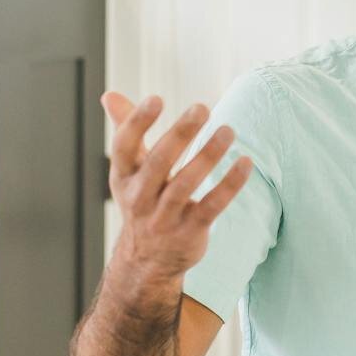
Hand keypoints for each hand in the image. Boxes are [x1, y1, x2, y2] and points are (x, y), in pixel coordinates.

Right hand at [102, 92, 252, 282]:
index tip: (156, 99)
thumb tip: (109, 94)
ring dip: (208, 155)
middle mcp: (139, 197)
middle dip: (180, 134)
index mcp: (123, 177)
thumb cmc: (142, 200)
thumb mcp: (128, 170)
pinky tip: (246, 162)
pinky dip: (230, 184)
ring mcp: (164, 217)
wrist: (147, 261)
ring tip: (228, 130)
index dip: (137, 123)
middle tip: (202, 107)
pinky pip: (212, 206)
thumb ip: (123, 130)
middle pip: (159, 162)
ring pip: (186, 183)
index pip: (124, 146)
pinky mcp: (189, 232)